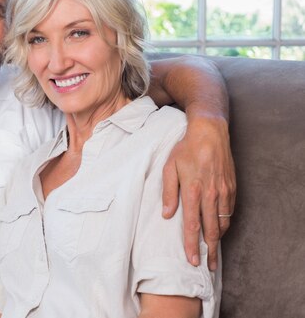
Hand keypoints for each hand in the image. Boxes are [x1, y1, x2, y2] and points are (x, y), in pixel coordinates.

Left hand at [162, 113, 235, 270]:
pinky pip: (229, 211)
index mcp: (193, 190)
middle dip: (210, 251)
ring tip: (214, 252)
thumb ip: (168, 192)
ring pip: (223, 222)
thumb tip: (167, 215)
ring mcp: (223, 191)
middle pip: (211, 230)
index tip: (192, 260)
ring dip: (219, 239)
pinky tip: (220, 229)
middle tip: (209, 266)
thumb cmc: (185, 149)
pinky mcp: (231, 187)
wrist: (210, 133)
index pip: (192, 225)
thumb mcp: (169, 167)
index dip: (192, 245)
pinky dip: (225, 223)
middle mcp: (211, 194)